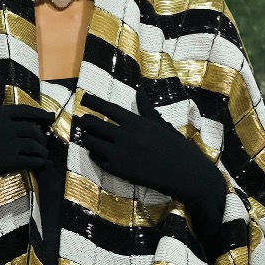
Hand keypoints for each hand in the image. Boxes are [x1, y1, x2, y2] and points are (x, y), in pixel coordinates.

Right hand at [0, 99, 50, 264]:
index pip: (24, 111)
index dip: (41, 114)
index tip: (50, 118)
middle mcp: (0, 126)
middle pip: (31, 129)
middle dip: (41, 137)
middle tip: (43, 143)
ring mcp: (3, 144)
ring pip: (33, 145)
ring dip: (42, 151)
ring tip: (42, 155)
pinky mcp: (5, 161)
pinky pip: (30, 160)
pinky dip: (39, 162)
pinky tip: (41, 164)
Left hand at [76, 100, 225, 246]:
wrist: (183, 174)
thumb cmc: (176, 146)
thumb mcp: (161, 124)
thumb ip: (146, 108)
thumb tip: (140, 90)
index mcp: (136, 123)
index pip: (108, 108)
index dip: (93, 102)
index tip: (84, 98)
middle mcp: (124, 136)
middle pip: (95, 125)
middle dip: (85, 122)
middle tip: (81, 119)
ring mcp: (119, 154)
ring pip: (92, 143)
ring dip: (87, 138)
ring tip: (85, 135)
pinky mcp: (118, 171)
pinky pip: (98, 160)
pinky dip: (94, 154)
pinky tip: (95, 151)